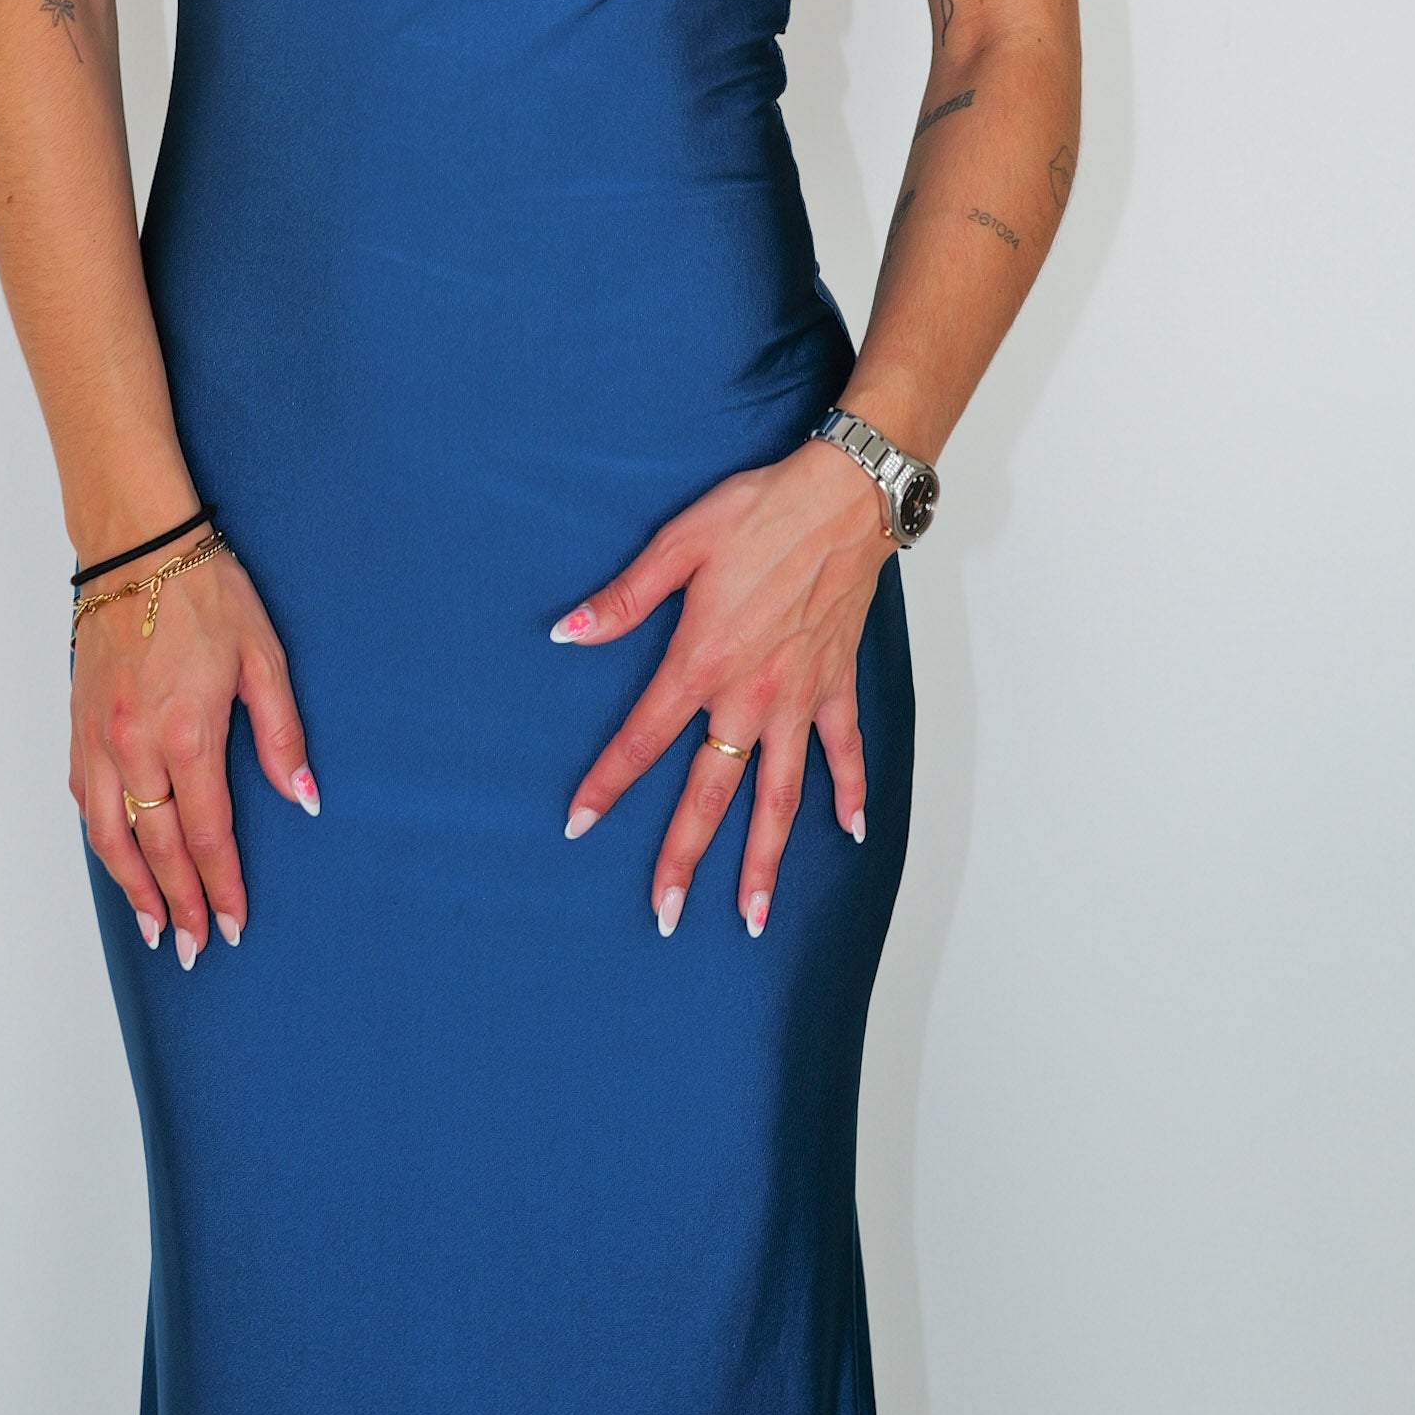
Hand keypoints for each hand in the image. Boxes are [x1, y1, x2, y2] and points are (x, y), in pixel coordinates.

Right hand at [71, 548, 317, 967]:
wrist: (139, 545)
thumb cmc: (204, 591)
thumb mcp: (263, 656)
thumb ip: (282, 734)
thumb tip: (304, 798)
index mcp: (189, 732)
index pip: (208, 835)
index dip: (222, 888)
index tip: (234, 926)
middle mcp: (136, 744)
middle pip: (158, 848)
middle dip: (179, 904)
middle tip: (194, 948)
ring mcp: (100, 736)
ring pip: (110, 834)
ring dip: (132, 887)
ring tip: (152, 926)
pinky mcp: (79, 722)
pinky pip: (85, 797)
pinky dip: (102, 838)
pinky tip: (116, 856)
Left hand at [554, 442, 890, 934]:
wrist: (842, 499)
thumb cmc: (758, 513)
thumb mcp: (678, 545)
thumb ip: (623, 599)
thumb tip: (566, 633)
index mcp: (703, 663)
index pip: (643, 739)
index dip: (607, 783)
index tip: (578, 824)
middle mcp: (751, 696)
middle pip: (711, 794)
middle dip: (685, 858)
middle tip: (665, 916)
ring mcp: (800, 698)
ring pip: (780, 797)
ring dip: (766, 859)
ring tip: (752, 914)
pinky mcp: (837, 684)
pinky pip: (845, 751)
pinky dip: (849, 792)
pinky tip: (849, 832)